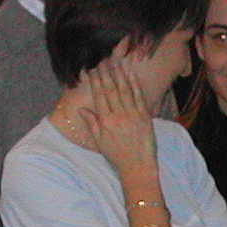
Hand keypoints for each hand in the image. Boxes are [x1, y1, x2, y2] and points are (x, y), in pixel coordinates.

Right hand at [77, 45, 158, 174]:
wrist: (138, 167)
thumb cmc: (117, 156)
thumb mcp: (100, 142)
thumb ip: (92, 123)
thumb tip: (82, 109)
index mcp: (106, 121)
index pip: (99, 96)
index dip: (95, 81)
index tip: (92, 69)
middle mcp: (118, 116)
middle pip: (110, 89)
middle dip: (106, 73)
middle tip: (102, 60)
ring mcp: (133, 115)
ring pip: (124, 90)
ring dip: (119, 74)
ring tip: (115, 61)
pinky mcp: (145, 116)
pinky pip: (139, 96)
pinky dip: (134, 84)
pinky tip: (130, 73)